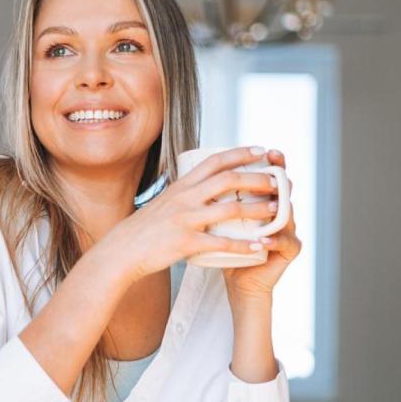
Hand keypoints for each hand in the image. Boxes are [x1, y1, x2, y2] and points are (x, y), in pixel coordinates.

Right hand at [100, 146, 280, 286]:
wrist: (122, 251)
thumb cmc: (144, 229)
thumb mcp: (163, 203)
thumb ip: (183, 194)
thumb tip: (201, 186)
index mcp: (181, 186)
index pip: (215, 162)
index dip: (240, 153)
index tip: (261, 150)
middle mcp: (185, 198)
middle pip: (229, 180)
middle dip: (258, 178)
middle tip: (278, 182)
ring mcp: (186, 219)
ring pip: (231, 209)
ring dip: (258, 209)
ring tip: (277, 211)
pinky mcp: (186, 242)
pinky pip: (221, 243)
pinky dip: (243, 245)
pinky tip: (260, 247)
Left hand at [222, 149, 301, 301]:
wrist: (237, 281)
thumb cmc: (225, 247)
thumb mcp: (217, 219)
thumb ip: (216, 198)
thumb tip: (196, 171)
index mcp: (264, 200)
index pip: (269, 177)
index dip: (269, 163)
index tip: (261, 149)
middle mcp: (279, 211)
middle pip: (285, 189)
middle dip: (279, 176)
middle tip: (273, 165)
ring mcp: (287, 230)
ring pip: (288, 214)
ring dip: (279, 207)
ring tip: (271, 202)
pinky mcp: (289, 251)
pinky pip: (286, 243)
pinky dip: (274, 240)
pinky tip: (264, 240)